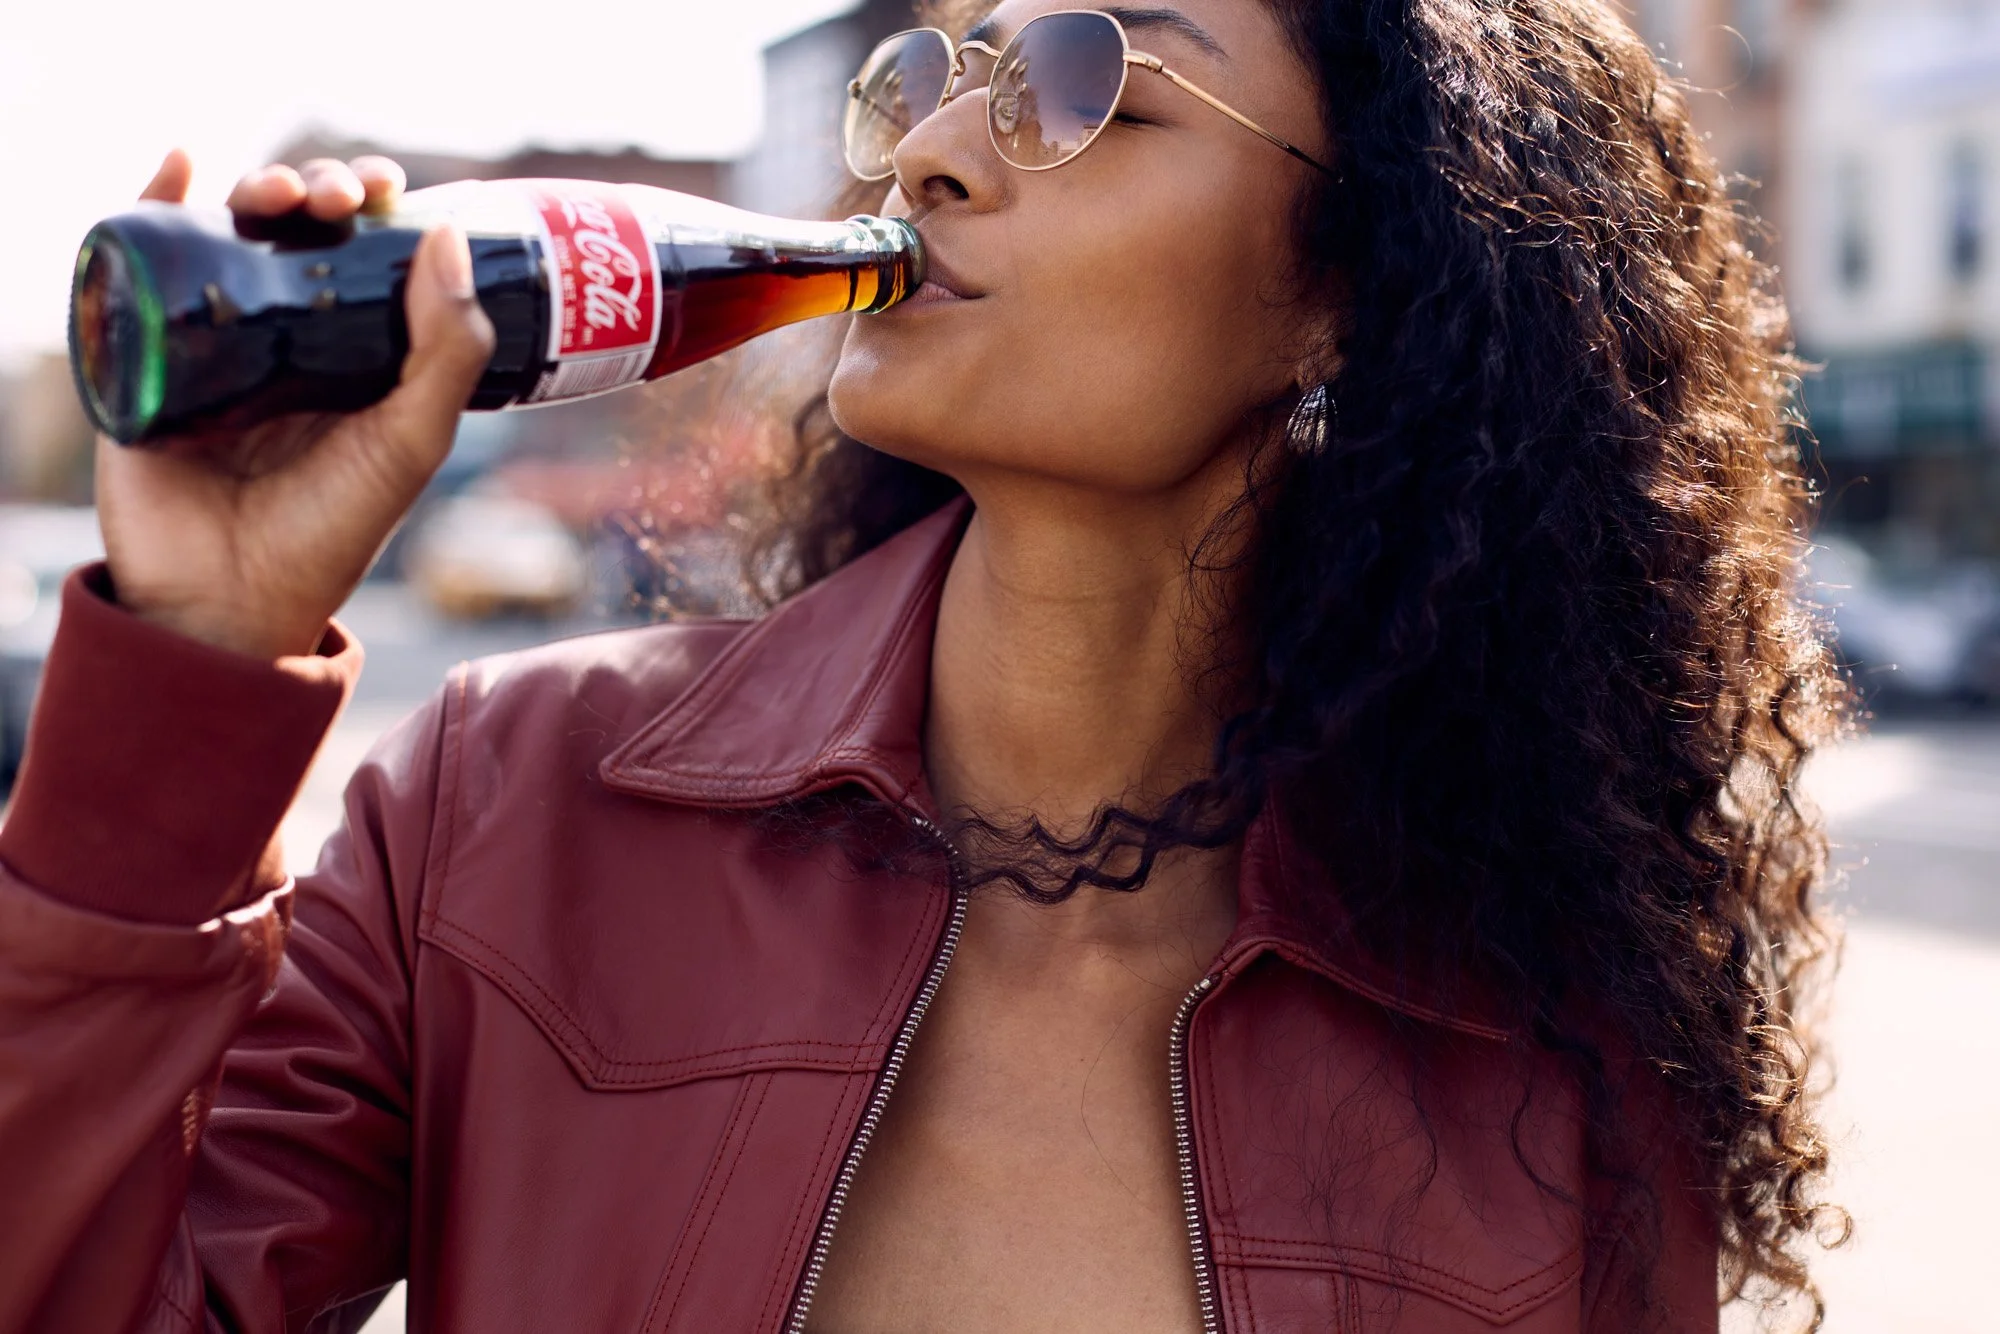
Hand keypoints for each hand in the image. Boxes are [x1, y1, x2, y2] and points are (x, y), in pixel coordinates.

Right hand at [94, 149, 494, 659]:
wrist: (231, 597)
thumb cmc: (331, 530)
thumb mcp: (411, 439)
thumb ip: (447, 352)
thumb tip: (448, 235)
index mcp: (350, 353)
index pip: (363, 253)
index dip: (375, 206)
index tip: (386, 186)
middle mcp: (283, 339)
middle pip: (296, 231)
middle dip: (316, 190)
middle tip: (333, 196)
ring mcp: (211, 341)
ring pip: (226, 235)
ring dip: (251, 188)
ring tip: (275, 192)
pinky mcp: (142, 352)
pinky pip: (141, 264)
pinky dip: (153, 202)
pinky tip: (179, 165)